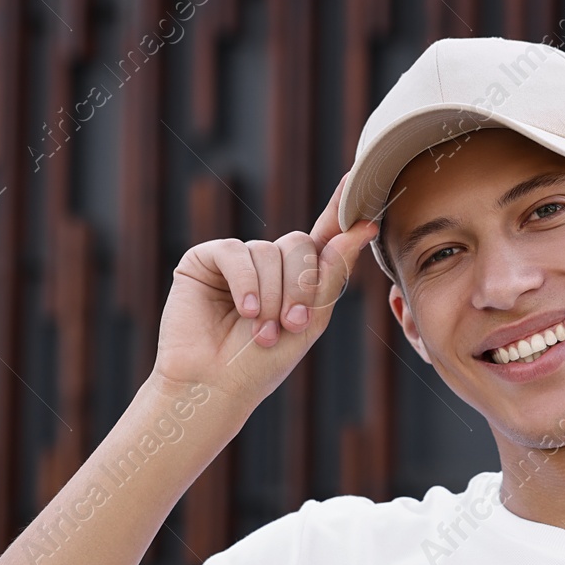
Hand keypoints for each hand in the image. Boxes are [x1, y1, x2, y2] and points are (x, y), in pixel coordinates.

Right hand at [151, 170, 378, 408]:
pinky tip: (244, 310)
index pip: (324, 237)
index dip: (340, 209)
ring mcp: (238, 259)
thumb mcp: (309, 322)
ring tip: (262, 331)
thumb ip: (331, 276)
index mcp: (298, 278)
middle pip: (300, 245)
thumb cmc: (262, 365)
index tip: (358, 177)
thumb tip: (358, 231)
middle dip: (301, 287)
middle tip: (290, 324)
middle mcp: (269, 264)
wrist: (214, 386)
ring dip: (271, 296)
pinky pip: (236, 252)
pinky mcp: (206, 259)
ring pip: (269, 251)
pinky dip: (245, 283)